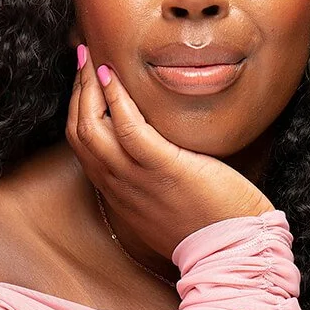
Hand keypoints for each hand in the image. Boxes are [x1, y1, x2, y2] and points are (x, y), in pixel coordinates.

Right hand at [67, 45, 274, 260]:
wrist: (233, 252)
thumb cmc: (212, 227)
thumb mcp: (168, 206)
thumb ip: (155, 182)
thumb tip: (161, 153)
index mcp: (120, 194)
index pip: (83, 147)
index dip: (78, 110)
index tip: (84, 81)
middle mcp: (119, 187)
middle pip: (79, 133)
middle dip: (76, 91)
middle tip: (82, 58)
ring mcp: (138, 180)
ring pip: (92, 129)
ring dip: (87, 87)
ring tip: (92, 57)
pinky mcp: (164, 170)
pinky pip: (128, 129)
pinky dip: (116, 100)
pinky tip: (113, 76)